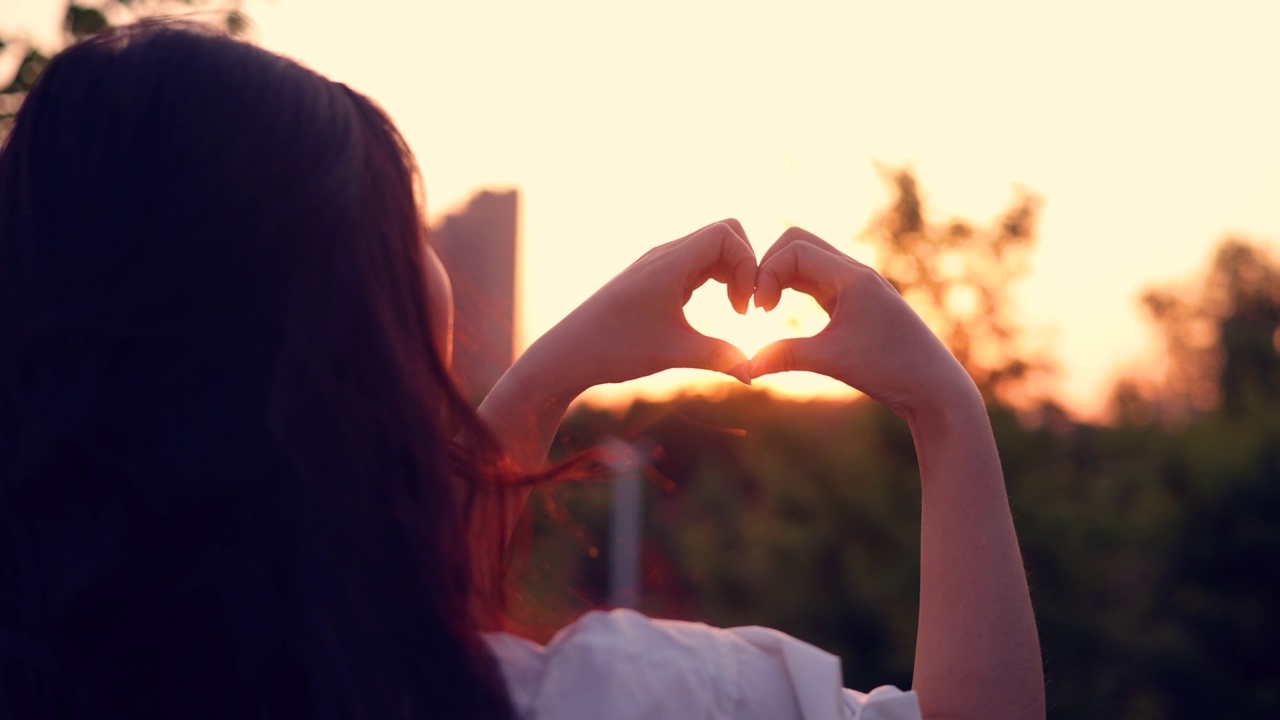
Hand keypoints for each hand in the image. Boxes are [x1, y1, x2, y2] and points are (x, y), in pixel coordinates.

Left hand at [524, 219, 757, 395]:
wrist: (568, 353)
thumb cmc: (614, 348)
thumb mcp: (672, 353)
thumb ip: (719, 358)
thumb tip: (754, 374)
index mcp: (669, 262)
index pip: (727, 234)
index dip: (748, 263)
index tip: (744, 306)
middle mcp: (664, 255)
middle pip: (724, 234)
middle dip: (745, 264)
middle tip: (744, 306)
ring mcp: (658, 264)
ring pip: (710, 248)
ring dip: (730, 272)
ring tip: (734, 310)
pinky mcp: (654, 279)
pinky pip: (695, 263)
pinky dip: (715, 278)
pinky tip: (714, 309)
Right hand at [750, 227, 977, 418]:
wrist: (934, 387)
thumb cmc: (891, 370)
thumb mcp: (833, 361)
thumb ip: (786, 356)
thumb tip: (746, 366)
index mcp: (852, 276)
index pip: (794, 249)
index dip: (766, 273)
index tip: (759, 310)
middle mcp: (855, 273)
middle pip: (798, 243)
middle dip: (769, 266)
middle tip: (757, 303)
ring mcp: (857, 286)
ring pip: (807, 261)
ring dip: (781, 276)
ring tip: (765, 309)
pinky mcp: (856, 302)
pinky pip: (817, 281)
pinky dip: (793, 288)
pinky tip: (782, 314)